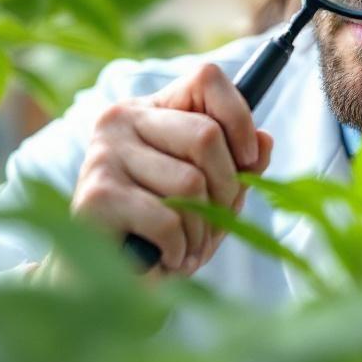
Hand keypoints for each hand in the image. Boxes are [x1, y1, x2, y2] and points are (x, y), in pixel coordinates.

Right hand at [69, 63, 273, 275]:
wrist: (101, 283)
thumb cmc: (160, 232)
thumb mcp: (209, 193)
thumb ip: (238, 165)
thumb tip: (265, 141)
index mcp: (150, 109)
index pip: (206, 78)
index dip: (240, 117)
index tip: (249, 160)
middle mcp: (121, 120)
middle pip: (206, 135)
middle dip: (226, 189)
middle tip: (215, 224)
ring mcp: (104, 155)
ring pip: (191, 182)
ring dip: (202, 229)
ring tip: (188, 248)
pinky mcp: (97, 195)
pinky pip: (168, 219)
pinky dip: (179, 249)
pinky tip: (167, 258)